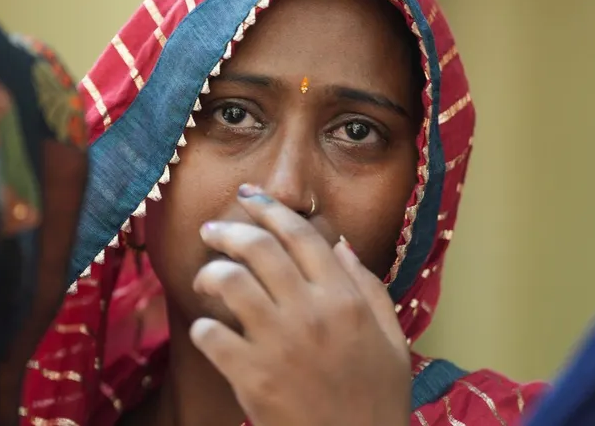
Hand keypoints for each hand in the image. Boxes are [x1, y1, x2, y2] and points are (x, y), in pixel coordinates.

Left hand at [191, 184, 411, 425]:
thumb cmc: (376, 398)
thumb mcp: (391, 339)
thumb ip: (368, 287)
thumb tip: (339, 245)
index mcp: (346, 299)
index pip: (301, 235)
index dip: (270, 208)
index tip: (249, 196)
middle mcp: (311, 312)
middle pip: (257, 248)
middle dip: (228, 230)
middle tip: (212, 230)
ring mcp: (278, 344)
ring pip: (229, 282)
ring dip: (210, 273)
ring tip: (206, 278)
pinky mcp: (251, 377)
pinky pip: (211, 334)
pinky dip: (203, 328)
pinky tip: (210, 332)